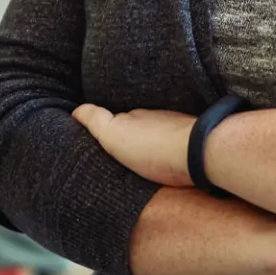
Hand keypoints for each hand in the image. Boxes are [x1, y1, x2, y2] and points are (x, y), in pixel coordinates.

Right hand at [72, 104, 194, 187]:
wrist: (199, 155)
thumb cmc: (154, 148)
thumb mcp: (114, 134)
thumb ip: (95, 120)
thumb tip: (76, 109)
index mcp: (134, 117)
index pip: (116, 119)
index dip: (107, 128)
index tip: (102, 138)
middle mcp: (156, 119)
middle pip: (139, 127)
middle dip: (131, 136)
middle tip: (124, 152)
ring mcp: (177, 130)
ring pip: (158, 137)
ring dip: (152, 145)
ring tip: (145, 160)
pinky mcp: (193, 147)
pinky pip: (176, 148)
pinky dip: (169, 153)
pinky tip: (168, 164)